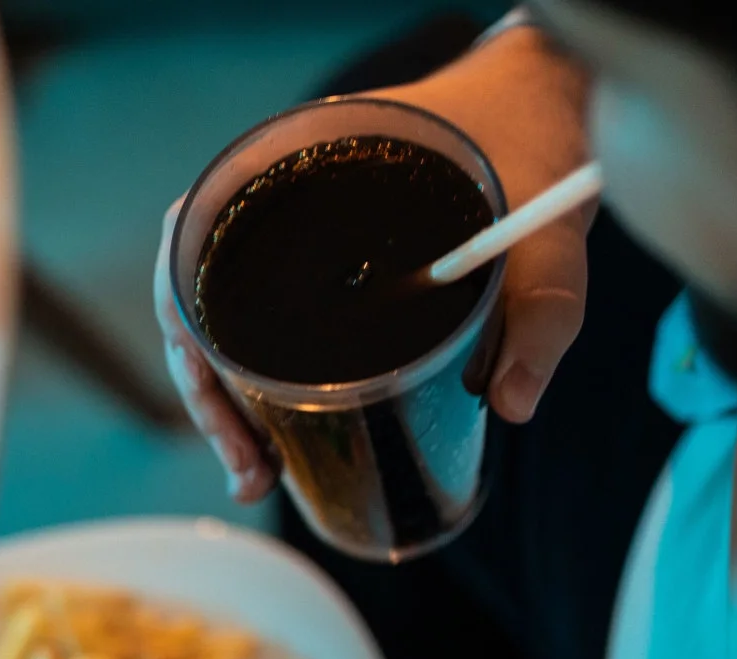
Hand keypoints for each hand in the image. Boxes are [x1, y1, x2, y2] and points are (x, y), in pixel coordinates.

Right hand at [157, 28, 594, 503]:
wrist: (541, 106)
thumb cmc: (532, 147)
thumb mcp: (548, 230)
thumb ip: (546, 310)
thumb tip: (511, 403)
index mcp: (303, 166)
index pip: (195, 237)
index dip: (187, 322)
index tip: (218, 393)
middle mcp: (278, 202)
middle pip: (199, 301)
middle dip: (209, 397)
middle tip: (251, 468)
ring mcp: (292, 242)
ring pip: (224, 330)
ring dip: (226, 406)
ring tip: (257, 475)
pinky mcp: (315, 275)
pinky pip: (263, 333)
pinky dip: (258, 391)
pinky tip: (275, 445)